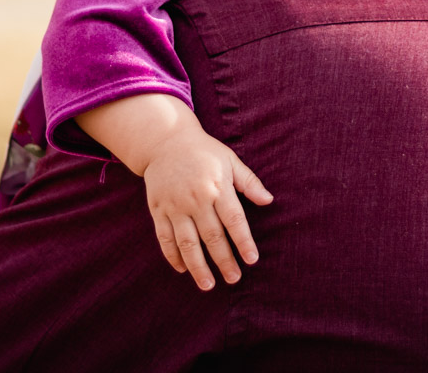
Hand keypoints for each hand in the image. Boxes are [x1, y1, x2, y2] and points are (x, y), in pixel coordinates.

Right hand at [142, 124, 272, 290]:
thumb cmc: (204, 152)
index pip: (234, 220)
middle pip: (212, 236)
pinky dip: (173, 256)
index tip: (252, 260)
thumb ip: (249, 182)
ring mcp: (175, 206)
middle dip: (224, 260)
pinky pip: (165, 238)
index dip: (243, 241)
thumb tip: (269, 201)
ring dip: (198, 266)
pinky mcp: (158, 210)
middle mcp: (196, 199)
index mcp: (217, 186)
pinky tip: (183, 269)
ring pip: (187, 243)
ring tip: (208, 285)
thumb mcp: (230, 160)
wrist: (166, 142)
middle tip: (234, 279)